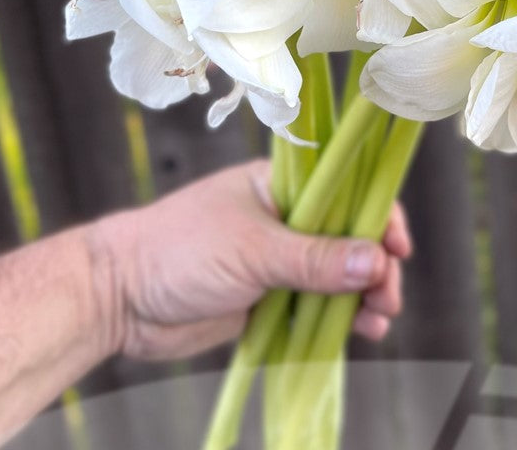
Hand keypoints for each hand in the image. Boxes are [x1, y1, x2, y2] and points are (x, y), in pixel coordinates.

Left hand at [89, 160, 410, 361]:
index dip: (377, 214)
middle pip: (348, 236)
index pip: (345, 189)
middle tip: (386, 296)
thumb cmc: (179, 250)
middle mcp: (285, 217)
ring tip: (378, 320)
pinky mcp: (268, 298)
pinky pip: (315, 305)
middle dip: (375, 265)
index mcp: (280, 184)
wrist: (119, 298)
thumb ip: (315, 258)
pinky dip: (340, 318)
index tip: (397, 247)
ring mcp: (277, 260)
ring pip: (337, 275)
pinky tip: (358, 332)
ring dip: (363, 295)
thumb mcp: (253, 250)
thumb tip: (376, 260)